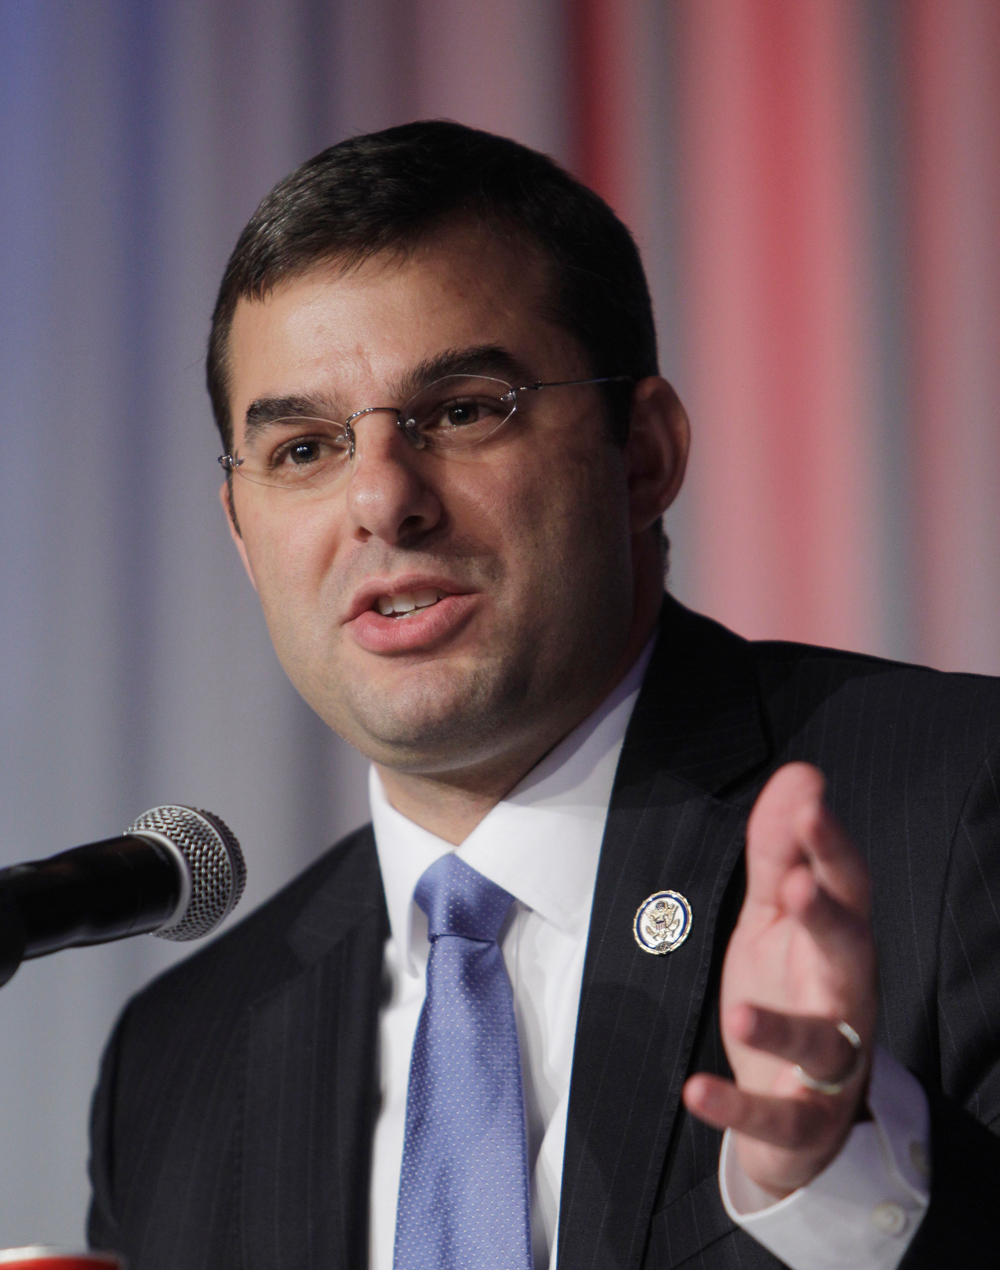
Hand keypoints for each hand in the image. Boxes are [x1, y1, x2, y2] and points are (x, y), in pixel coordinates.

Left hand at [682, 763, 876, 1197]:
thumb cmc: (791, 993)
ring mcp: (829, 1062)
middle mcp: (843, 996)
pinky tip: (694, 1089)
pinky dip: (736, 1106)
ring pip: (819, 1043)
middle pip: (849, 953)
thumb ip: (779, 850)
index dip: (829, 845)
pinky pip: (774, 1115)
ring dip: (780, 1027)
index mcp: (838, 941)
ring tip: (738, 1011)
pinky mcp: (801, 1119)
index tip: (809, 799)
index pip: (845, 887)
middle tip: (795, 881)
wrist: (797, 1110)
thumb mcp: (775, 917)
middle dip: (826, 916)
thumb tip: (799, 774)